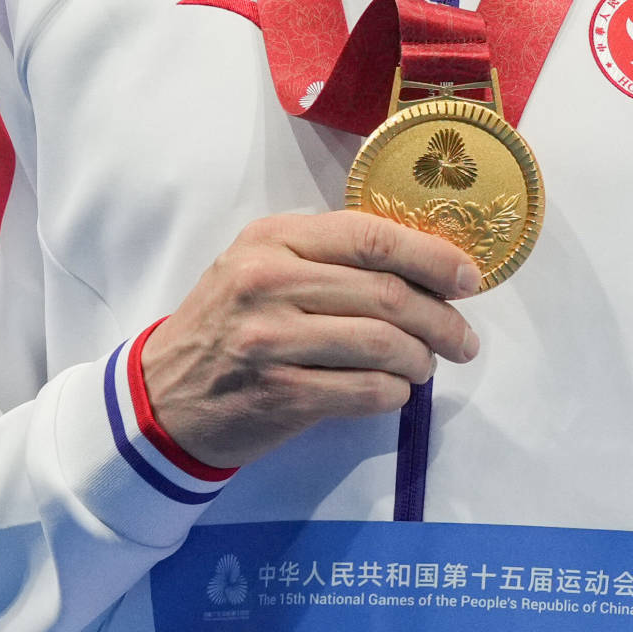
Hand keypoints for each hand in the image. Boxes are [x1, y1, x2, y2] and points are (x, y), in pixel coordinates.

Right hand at [134, 210, 481, 468]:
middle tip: (464, 339)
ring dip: (422, 360)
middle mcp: (270, 281)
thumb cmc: (227, 325)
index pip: (373, 237)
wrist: (163, 394)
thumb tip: (427, 265)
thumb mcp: (261, 267)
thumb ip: (329, 256)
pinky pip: (366, 390)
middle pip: (388, 294)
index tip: (469, 279)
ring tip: (426, 366)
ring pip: (384, 344)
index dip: (433, 257)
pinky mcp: (280, 393)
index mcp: (273, 239)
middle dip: (442, 319)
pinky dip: (394, 393)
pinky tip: (394, 391)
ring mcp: (272, 339)